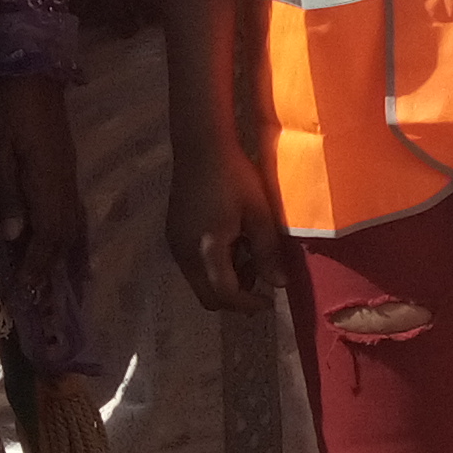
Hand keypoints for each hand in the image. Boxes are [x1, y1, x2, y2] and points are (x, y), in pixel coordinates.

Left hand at [0, 71, 88, 299]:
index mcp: (47, 182)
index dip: (37, 263)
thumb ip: (6, 193)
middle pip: (65, 236)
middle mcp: (65, 186)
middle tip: (41, 300)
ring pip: (74, 227)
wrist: (34, 78)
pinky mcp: (66, 173)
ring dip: (67, 258)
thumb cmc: (8, 112)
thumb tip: (13, 236)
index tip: (25, 289)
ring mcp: (69, 179)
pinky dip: (72, 238)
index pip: (48, 234)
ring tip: (65, 287)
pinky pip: (74, 214)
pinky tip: (69, 251)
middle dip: (52, 268)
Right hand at [167, 123, 279, 310]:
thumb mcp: (259, 213)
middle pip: (208, 296)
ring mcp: (175, 245)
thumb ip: (268, 251)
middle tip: (261, 279)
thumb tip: (280, 284)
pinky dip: (212, 267)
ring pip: (199, 283)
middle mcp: (184, 254)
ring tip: (247, 253)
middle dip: (236, 297)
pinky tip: (229, 242)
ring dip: (224, 280)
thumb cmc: (234, 176)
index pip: (225, 294)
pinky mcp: (172, 236)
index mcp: (207, 249)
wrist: (200, 148)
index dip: (249, 304)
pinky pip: (193, 267)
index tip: (271, 301)